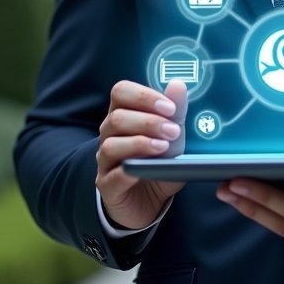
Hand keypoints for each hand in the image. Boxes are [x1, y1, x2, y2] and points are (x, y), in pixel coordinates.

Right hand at [96, 79, 187, 230]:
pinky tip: (147, 170)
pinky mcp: (106, 186)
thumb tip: (178, 84)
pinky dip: (130, 170)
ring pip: (111, 144)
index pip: (121, 92)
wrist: (151, 200)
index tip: (170, 108)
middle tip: (174, 131)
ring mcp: (105, 160)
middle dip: (149, 121)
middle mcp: (109, 134)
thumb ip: (177, 110)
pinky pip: (112, 175)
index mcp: (123, 114)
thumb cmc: (160, 160)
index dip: (144, 96)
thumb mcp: (174, 134)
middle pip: (117, 118)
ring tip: (164, 148)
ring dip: (140, 143)